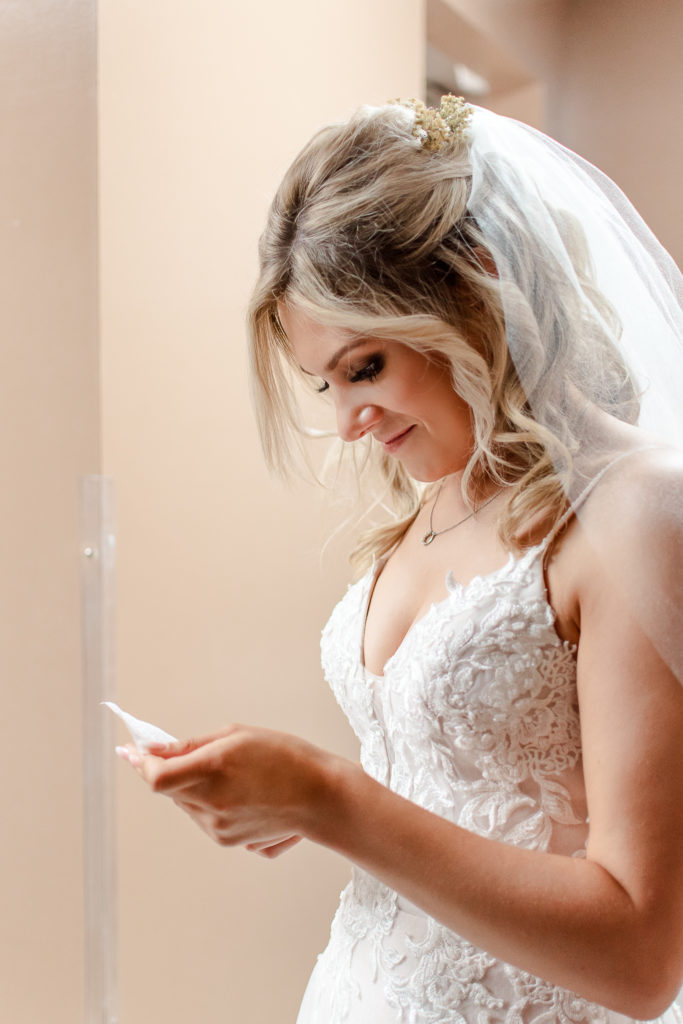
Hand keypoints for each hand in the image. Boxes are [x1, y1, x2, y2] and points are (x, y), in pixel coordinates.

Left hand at [118, 723, 334, 849]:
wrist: (320, 797)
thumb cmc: (284, 756)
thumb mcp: (237, 735)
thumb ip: (191, 746)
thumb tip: (155, 751)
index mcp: (214, 770)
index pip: (157, 776)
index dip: (140, 762)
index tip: (130, 750)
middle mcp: (212, 804)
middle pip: (168, 789)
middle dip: (170, 770)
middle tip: (187, 754)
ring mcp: (218, 827)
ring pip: (185, 803)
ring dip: (192, 787)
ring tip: (230, 773)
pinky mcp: (226, 840)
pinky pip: (203, 817)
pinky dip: (209, 802)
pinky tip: (240, 792)